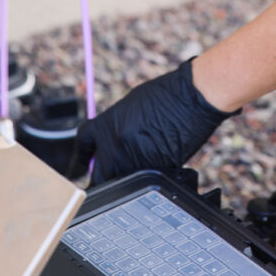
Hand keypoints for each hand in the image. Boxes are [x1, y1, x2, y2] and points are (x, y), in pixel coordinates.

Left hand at [75, 60, 237, 184]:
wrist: (191, 98)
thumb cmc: (165, 95)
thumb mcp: (130, 106)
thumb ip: (114, 126)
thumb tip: (107, 143)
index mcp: (106, 126)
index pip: (83, 145)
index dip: (83, 155)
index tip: (85, 160)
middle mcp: (115, 146)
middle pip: (98, 174)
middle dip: (102, 174)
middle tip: (111, 169)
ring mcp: (134, 162)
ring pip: (122, 180)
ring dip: (126, 175)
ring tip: (141, 158)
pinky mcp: (155, 171)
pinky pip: (143, 179)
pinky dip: (147, 173)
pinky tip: (158, 157)